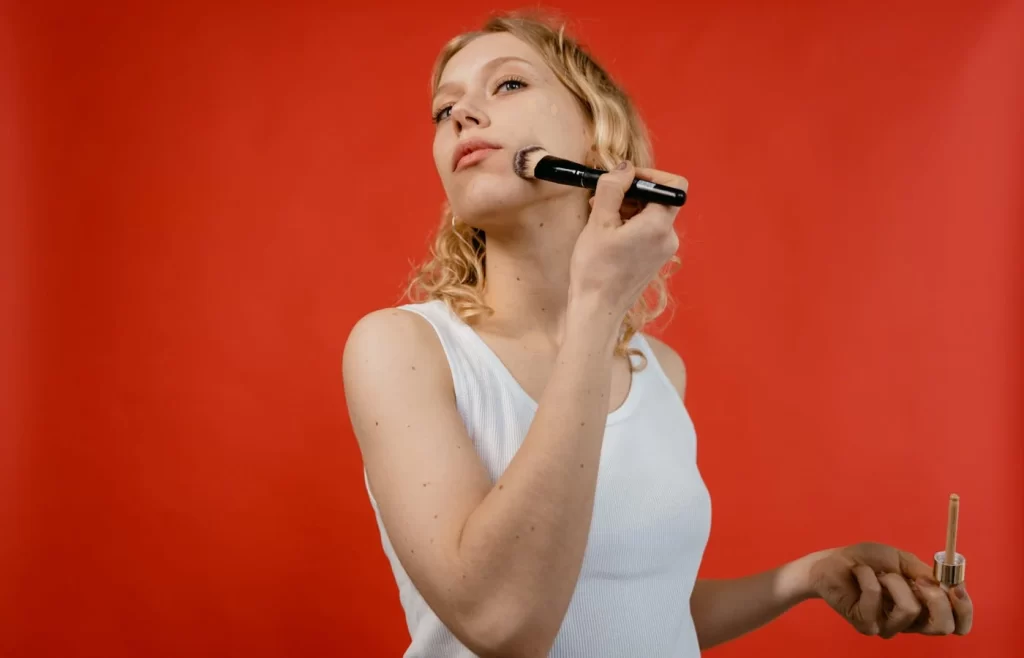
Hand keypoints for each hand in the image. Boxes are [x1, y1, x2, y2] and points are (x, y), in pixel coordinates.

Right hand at [568, 161, 686, 317]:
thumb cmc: (596, 269)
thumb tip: (624, 167)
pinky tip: (608, 233)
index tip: (625, 179)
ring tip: (601, 216)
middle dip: (632, 193)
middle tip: (604, 198)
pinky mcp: (654, 260)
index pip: (673, 186)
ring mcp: (663, 250)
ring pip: (651, 215)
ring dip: (628, 208)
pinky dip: (630, 224)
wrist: (597, 309)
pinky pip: (647, 231)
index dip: (651, 175)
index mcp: (659, 225)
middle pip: (660, 200)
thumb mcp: (599, 222)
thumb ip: (613, 188)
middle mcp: (668, 237)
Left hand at [808, 542, 972, 638]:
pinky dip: (868, 577)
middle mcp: (909, 623)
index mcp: (924, 608)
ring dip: (893, 581)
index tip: (957, 588)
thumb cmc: (868, 560)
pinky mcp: (866, 624)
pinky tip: (858, 574)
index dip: (964, 611)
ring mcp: (887, 626)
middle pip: (941, 627)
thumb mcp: (901, 560)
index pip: (956, 623)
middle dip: (936, 600)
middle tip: (920, 579)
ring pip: (909, 610)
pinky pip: (876, 598)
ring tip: (878, 573)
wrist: (834, 561)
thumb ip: (925, 573)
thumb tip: (946, 584)